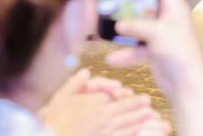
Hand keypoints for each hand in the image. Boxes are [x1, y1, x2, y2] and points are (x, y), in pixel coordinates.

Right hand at [40, 69, 169, 135]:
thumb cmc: (54, 119)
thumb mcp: (61, 97)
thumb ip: (75, 83)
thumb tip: (85, 72)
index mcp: (96, 102)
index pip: (113, 95)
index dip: (121, 93)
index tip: (127, 91)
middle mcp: (104, 115)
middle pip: (125, 108)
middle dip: (137, 104)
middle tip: (147, 100)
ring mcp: (106, 130)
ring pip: (127, 122)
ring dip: (138, 118)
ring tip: (148, 114)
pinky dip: (131, 132)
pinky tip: (137, 130)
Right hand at [107, 0, 202, 100]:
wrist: (184, 82)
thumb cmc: (177, 50)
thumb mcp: (156, 32)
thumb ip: (136, 25)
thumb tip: (118, 23)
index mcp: (174, 6)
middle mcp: (168, 18)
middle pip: (147, 4)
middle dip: (130, 3)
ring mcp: (161, 35)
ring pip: (140, 27)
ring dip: (126, 29)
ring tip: (105, 24)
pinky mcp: (155, 51)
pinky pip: (137, 48)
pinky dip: (126, 53)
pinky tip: (111, 59)